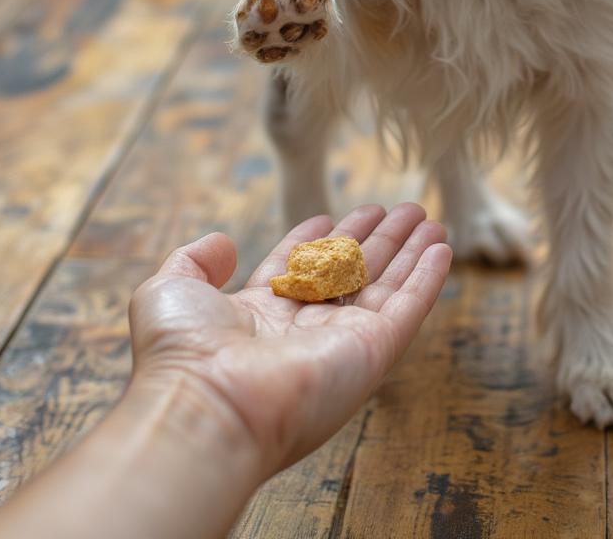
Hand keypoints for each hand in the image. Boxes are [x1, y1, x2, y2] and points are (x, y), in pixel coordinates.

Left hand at [127, 203, 450, 478]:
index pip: (298, 269)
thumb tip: (223, 240)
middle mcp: (306, 327)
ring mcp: (343, 339)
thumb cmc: (181, 352)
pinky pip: (409, 306)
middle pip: (350, 272)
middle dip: (375, 238)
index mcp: (261, 315)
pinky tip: (442, 247)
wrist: (208, 405)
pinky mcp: (373, 349)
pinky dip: (428, 277)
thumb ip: (195, 260)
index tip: (331, 216)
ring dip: (410, 249)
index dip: (316, 240)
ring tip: (428, 215)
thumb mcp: (170, 289)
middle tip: (398, 208)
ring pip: (386, 284)